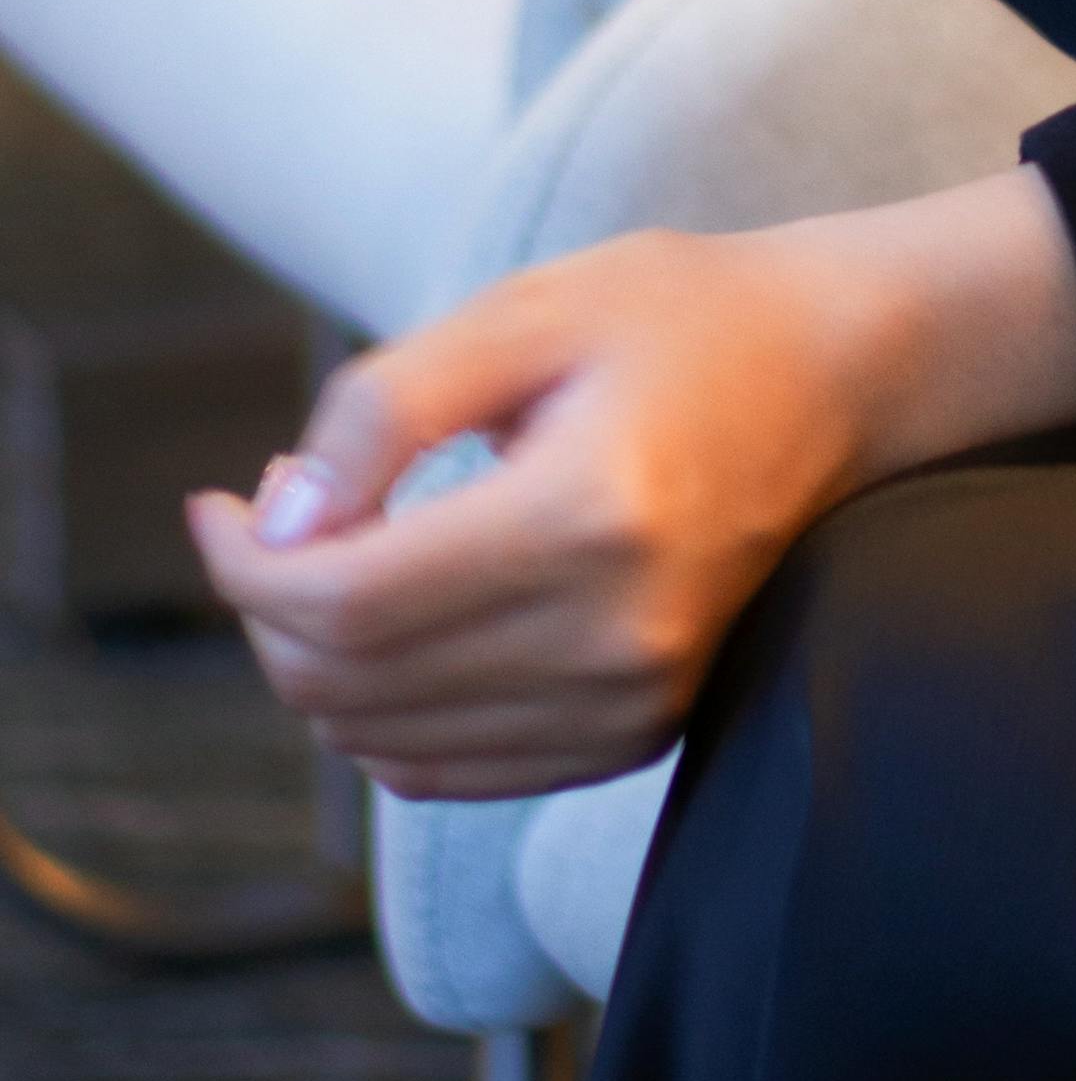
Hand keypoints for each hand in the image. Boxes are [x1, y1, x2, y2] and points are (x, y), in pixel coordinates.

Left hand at [188, 170, 1075, 800]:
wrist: (849, 373)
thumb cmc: (689, 321)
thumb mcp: (529, 310)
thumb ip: (384, 408)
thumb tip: (276, 521)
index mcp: (589, 517)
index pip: (346, 600)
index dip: (243, 564)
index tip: (222, 502)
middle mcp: (616, 636)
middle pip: (351, 681)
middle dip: (270, 604)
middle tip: (277, 511)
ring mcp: (636, 699)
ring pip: (385, 739)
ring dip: (320, 659)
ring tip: (342, 553)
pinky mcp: (640, 729)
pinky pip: (453, 769)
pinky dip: (386, 714)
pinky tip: (398, 620)